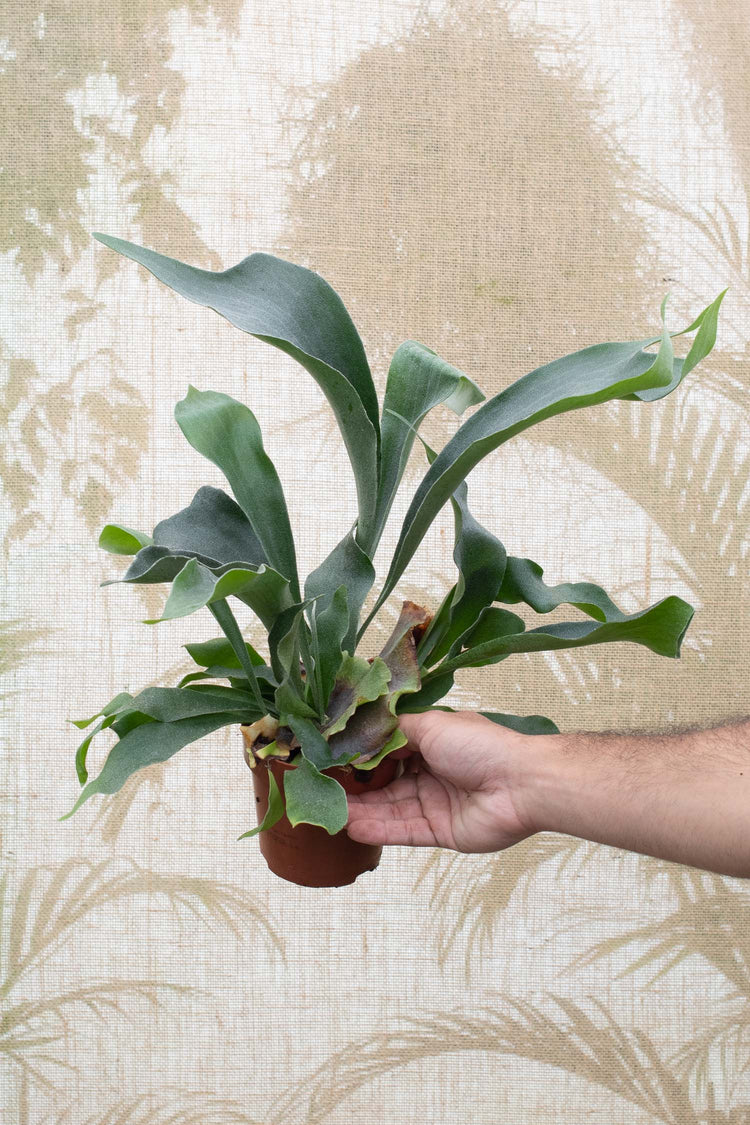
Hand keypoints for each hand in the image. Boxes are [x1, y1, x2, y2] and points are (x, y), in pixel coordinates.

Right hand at [345, 710, 536, 852]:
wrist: (520, 784)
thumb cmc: (480, 746)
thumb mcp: (432, 725)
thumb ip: (396, 730)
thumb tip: (367, 730)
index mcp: (433, 744)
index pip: (390, 751)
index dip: (364, 755)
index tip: (333, 758)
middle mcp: (431, 773)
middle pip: (387, 783)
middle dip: (358, 787)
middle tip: (325, 789)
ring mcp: (435, 803)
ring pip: (391, 808)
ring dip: (362, 810)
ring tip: (332, 811)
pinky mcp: (439, 831)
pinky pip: (403, 830)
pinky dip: (379, 828)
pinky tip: (352, 825)